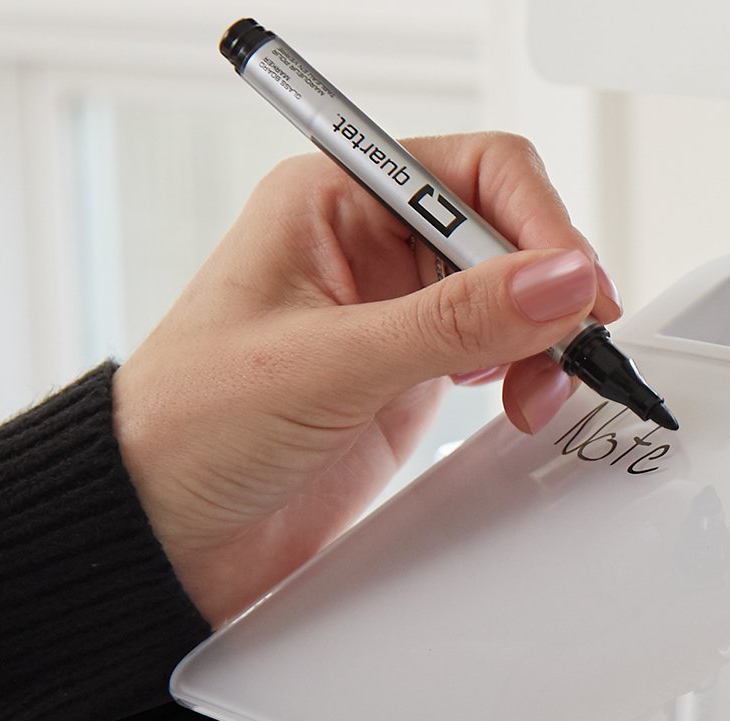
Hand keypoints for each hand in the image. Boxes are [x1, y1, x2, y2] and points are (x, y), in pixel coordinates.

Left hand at [112, 132, 621, 625]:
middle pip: (509, 231)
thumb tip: (561, 279)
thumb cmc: (188, 429)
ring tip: (537, 388)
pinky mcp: (408, 377)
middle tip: (565, 349)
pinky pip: (498, 353)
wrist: (159, 538)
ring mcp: (394, 314)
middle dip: (549, 289)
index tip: (569, 289)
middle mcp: (370, 247)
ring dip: (544, 338)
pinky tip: (519, 401)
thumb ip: (455, 319)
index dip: (536, 223)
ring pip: (514, 296)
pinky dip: (526, 374)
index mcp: (334, 201)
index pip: (476, 174)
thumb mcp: (330, 363)